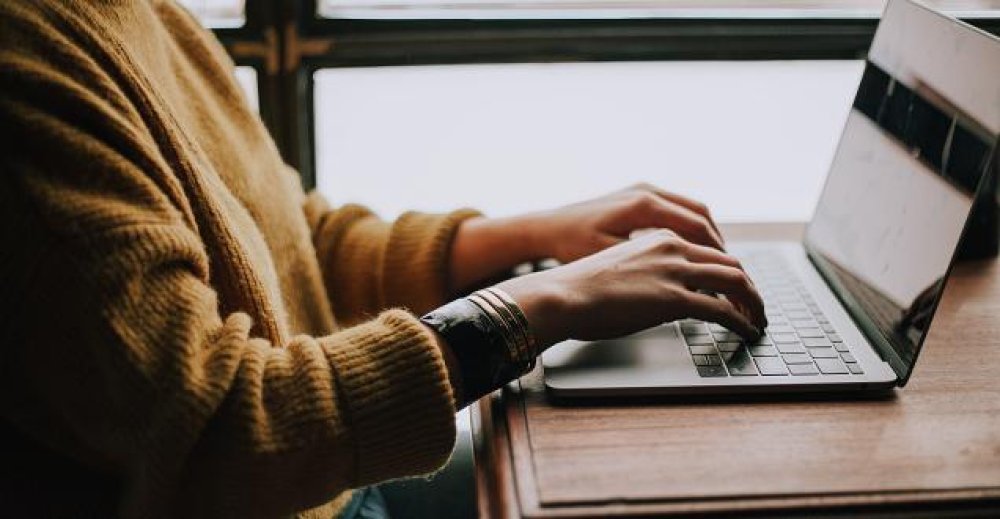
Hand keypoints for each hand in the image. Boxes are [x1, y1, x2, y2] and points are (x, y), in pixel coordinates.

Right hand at [494, 230, 765, 348]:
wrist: (562, 295)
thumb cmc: (579, 288)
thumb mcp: (619, 269)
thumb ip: (646, 274)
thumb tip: (657, 296)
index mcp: (659, 238)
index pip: (709, 250)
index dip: (729, 271)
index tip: (736, 289)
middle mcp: (673, 248)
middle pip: (730, 263)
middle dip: (749, 287)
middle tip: (756, 306)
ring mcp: (675, 272)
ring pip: (735, 281)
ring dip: (753, 303)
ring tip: (758, 320)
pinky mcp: (675, 299)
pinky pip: (723, 310)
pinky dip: (742, 321)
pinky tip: (747, 332)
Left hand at [524, 183, 724, 263]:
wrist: (546, 227)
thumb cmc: (571, 246)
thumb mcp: (611, 259)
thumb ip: (649, 266)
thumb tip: (686, 282)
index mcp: (644, 205)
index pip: (697, 227)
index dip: (717, 253)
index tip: (729, 275)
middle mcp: (647, 191)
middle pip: (700, 215)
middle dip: (718, 245)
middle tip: (730, 271)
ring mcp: (643, 190)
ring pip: (691, 210)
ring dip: (707, 235)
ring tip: (717, 263)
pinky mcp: (637, 195)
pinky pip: (676, 209)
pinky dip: (691, 228)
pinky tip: (692, 250)